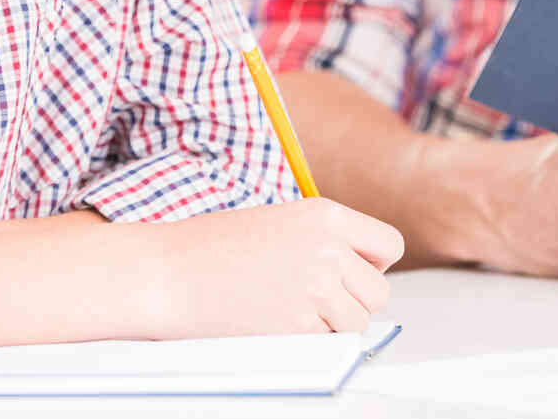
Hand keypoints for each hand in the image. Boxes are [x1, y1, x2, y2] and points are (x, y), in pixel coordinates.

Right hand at [124, 197, 404, 335]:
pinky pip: (328, 343)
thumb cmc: (211, 248)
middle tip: (316, 301)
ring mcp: (316, 288)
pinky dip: (309, 341)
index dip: (372, 265)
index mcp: (325, 215)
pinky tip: (275, 322)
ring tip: (291, 310)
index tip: (351, 274)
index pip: (390, 246)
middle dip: (354, 302)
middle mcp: (328, 249)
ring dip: (333, 325)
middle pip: (379, 292)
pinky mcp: (298, 326)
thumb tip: (357, 268)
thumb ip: (323, 239)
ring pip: (358, 323)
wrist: (167, 272)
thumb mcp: (279, 220)